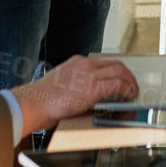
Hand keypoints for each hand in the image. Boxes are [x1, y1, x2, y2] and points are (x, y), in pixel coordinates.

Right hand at [11, 56, 138, 134]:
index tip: (121, 80)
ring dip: (130, 82)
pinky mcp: (92, 88)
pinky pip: (117, 84)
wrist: (33, 103)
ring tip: (133, 92)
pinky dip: (126, 89)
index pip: (103, 63)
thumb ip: (75, 85)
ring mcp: (89, 74)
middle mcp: (84, 64)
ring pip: (120, 71)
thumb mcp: (60, 84)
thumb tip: (85, 96)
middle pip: (116, 64)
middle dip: (128, 75)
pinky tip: (128, 97)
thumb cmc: (41, 100)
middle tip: (132, 85)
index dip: (117, 71)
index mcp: (76, 63)